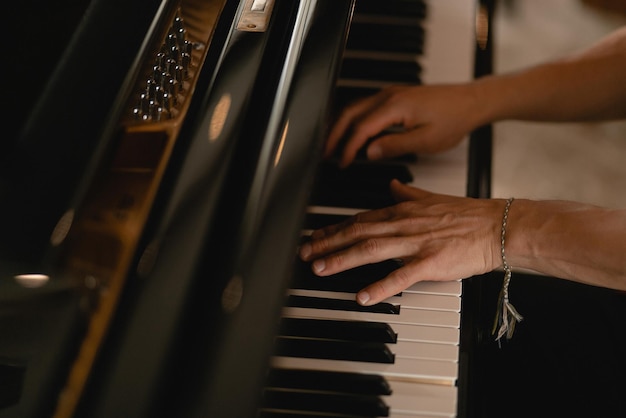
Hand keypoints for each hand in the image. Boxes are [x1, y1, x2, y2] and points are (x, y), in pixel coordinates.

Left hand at [299, 180, 504, 304]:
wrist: (497, 226)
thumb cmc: (467, 214)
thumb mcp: (431, 198)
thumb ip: (407, 193)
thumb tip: (391, 185)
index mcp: (401, 211)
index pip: (360, 219)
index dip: (334, 228)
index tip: (315, 236)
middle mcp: (403, 225)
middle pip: (357, 233)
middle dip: (327, 242)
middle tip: (304, 252)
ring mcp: (416, 243)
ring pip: (370, 250)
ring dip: (342, 258)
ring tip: (320, 268)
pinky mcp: (431, 262)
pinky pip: (401, 276)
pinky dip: (380, 286)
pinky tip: (361, 296)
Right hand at [326, 84, 481, 166]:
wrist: (470, 102)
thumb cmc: (454, 119)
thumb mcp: (426, 140)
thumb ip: (395, 145)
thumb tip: (369, 152)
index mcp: (395, 106)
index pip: (361, 128)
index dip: (348, 147)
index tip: (342, 163)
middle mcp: (388, 95)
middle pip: (350, 113)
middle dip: (334, 134)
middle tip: (326, 155)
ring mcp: (390, 93)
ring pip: (355, 108)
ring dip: (342, 127)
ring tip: (334, 147)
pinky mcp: (394, 96)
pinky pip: (365, 107)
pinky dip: (353, 121)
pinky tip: (353, 135)